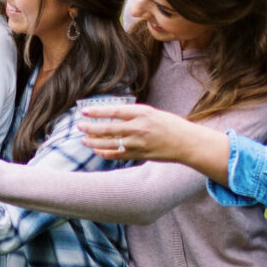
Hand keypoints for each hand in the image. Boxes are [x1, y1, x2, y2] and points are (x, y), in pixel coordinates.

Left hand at [79, 102, 231, 183]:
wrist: (187, 142)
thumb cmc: (169, 125)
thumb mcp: (152, 113)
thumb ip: (132, 114)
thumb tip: (110, 116)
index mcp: (143, 113)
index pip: (114, 111)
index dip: (98, 111)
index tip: (84, 111)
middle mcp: (139, 128)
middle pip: (108, 129)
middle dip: (90, 128)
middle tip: (79, 126)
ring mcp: (139, 143)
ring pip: (110, 144)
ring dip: (94, 142)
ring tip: (83, 140)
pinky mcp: (140, 155)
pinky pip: (118, 155)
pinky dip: (106, 153)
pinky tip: (98, 151)